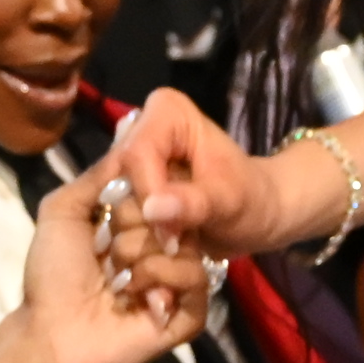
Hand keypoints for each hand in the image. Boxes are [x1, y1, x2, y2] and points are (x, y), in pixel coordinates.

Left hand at [13, 166, 207, 362]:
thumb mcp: (63, 210)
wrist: (50, 332)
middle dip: (137, 231)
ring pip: (189, 248)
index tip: (110, 214)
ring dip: (146, 259)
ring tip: (119, 281)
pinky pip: (197, 283)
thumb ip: (97, 175)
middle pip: (177, 216)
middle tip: (108, 256)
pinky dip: (164, 282)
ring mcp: (178, 283)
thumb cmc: (53, 272)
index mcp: (140, 224)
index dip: (139, 196)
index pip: (162, 188)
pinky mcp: (188, 316)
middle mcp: (163, 249)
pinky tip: (138, 298)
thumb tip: (130, 142)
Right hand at [96, 87, 290, 281]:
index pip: (136, 155)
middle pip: (114, 182)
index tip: (173, 238)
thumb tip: (152, 210)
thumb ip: (193, 203)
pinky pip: (109, 220)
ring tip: (173, 246)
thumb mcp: (231, 201)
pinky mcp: (121, 190)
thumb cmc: (250, 199)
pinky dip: (134, 242)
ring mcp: (125, 162)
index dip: (149, 198)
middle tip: (176, 244)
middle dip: (144, 221)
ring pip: (107, 206)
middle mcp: (136, 129)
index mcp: (165, 112)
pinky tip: (159, 250)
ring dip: (139, 237)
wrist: (255, 215)